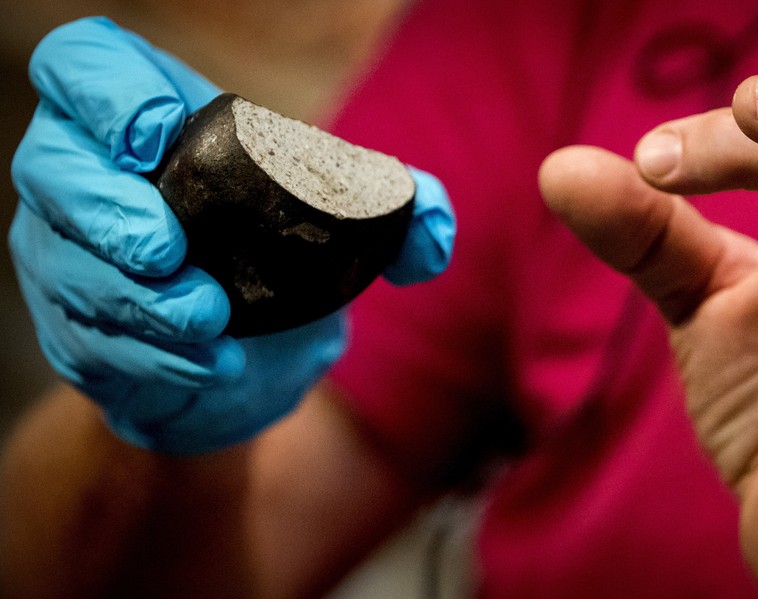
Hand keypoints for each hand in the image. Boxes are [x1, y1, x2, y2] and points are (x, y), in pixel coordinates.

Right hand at [9, 17, 454, 454]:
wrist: (242, 361)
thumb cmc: (279, 263)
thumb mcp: (336, 225)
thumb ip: (394, 212)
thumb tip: (433, 228)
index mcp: (145, 124)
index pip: (83, 70)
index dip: (107, 92)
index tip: (163, 134)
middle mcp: (87, 185)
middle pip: (51, 169)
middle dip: (108, 210)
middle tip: (170, 250)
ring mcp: (69, 262)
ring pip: (64, 266)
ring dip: (137, 297)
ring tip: (209, 318)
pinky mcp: (75, 334)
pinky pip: (87, 342)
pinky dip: (151, 356)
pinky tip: (210, 363)